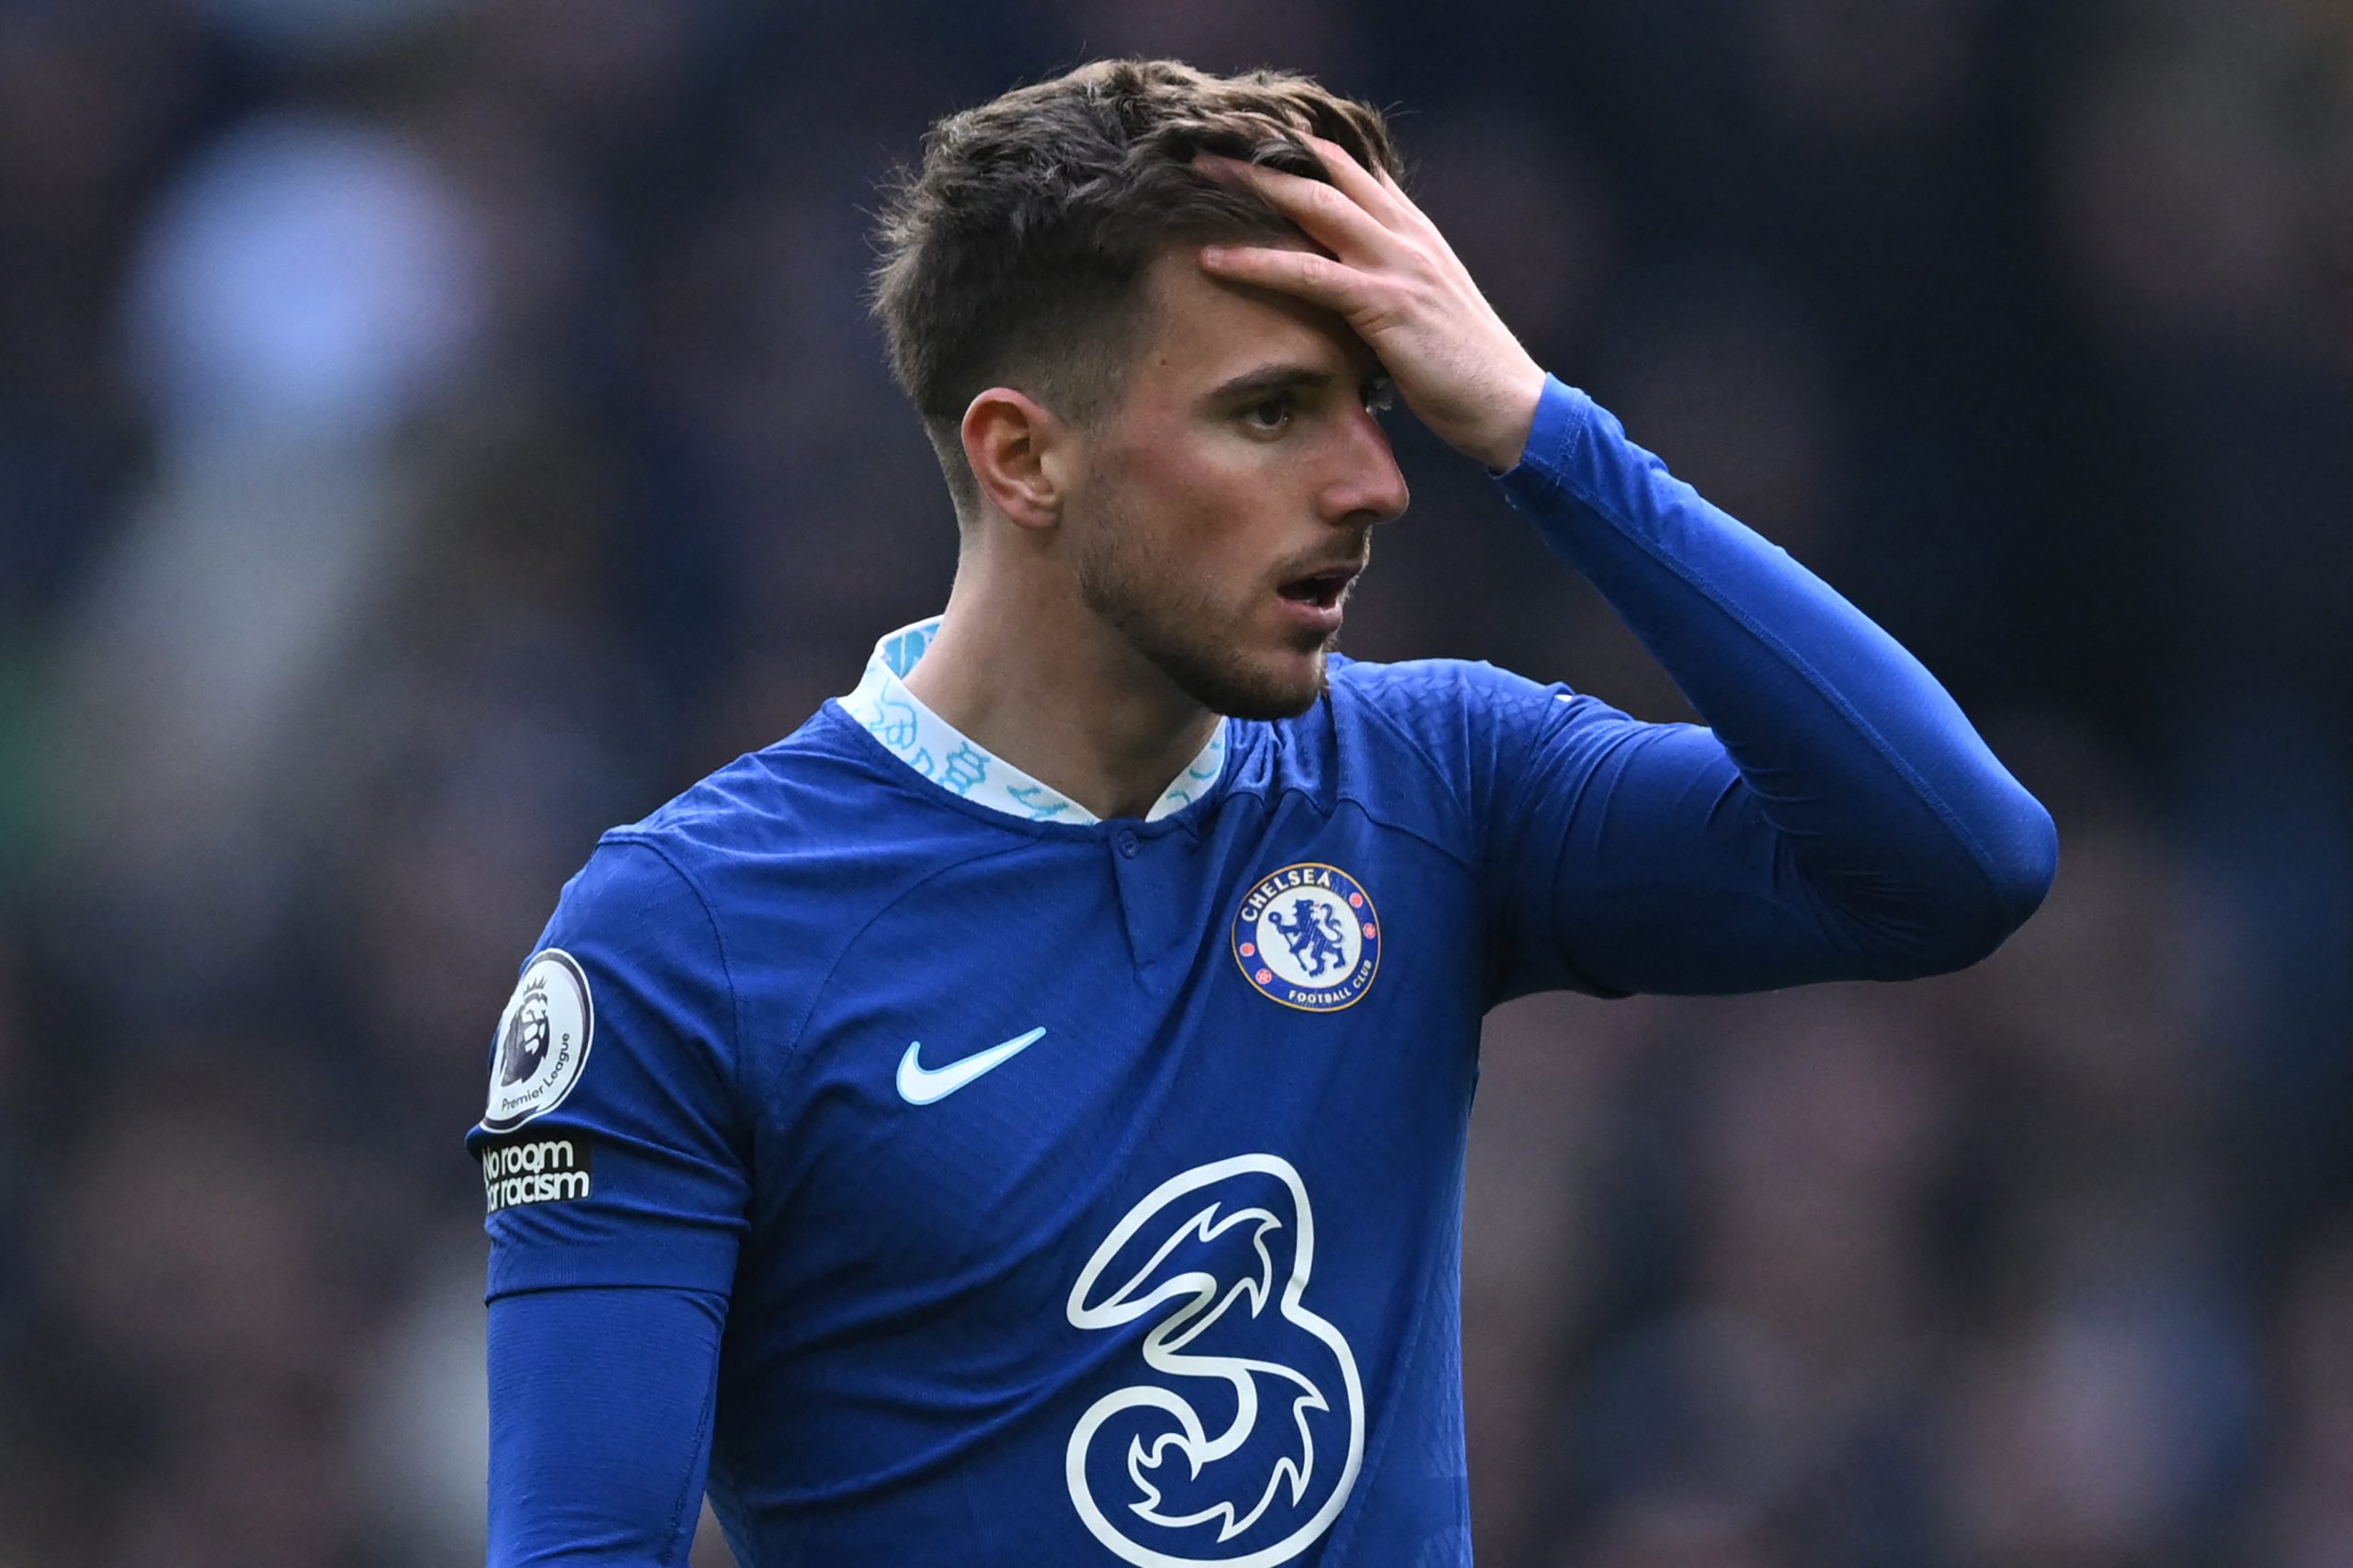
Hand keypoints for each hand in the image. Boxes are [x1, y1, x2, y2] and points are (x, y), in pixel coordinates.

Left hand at [1194, 137, 1547, 472]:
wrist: (1510, 404)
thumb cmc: (1464, 369)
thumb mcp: (1424, 309)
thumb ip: (1387, 282)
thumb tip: (1341, 285)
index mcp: (1415, 232)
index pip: (1354, 168)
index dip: (1302, 148)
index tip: (1251, 138)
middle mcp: (1406, 235)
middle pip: (1325, 173)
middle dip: (1265, 153)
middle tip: (1208, 143)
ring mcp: (1397, 264)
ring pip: (1313, 206)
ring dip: (1251, 186)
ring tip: (1197, 175)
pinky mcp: (1386, 303)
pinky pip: (1309, 274)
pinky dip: (1257, 262)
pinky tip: (1213, 258)